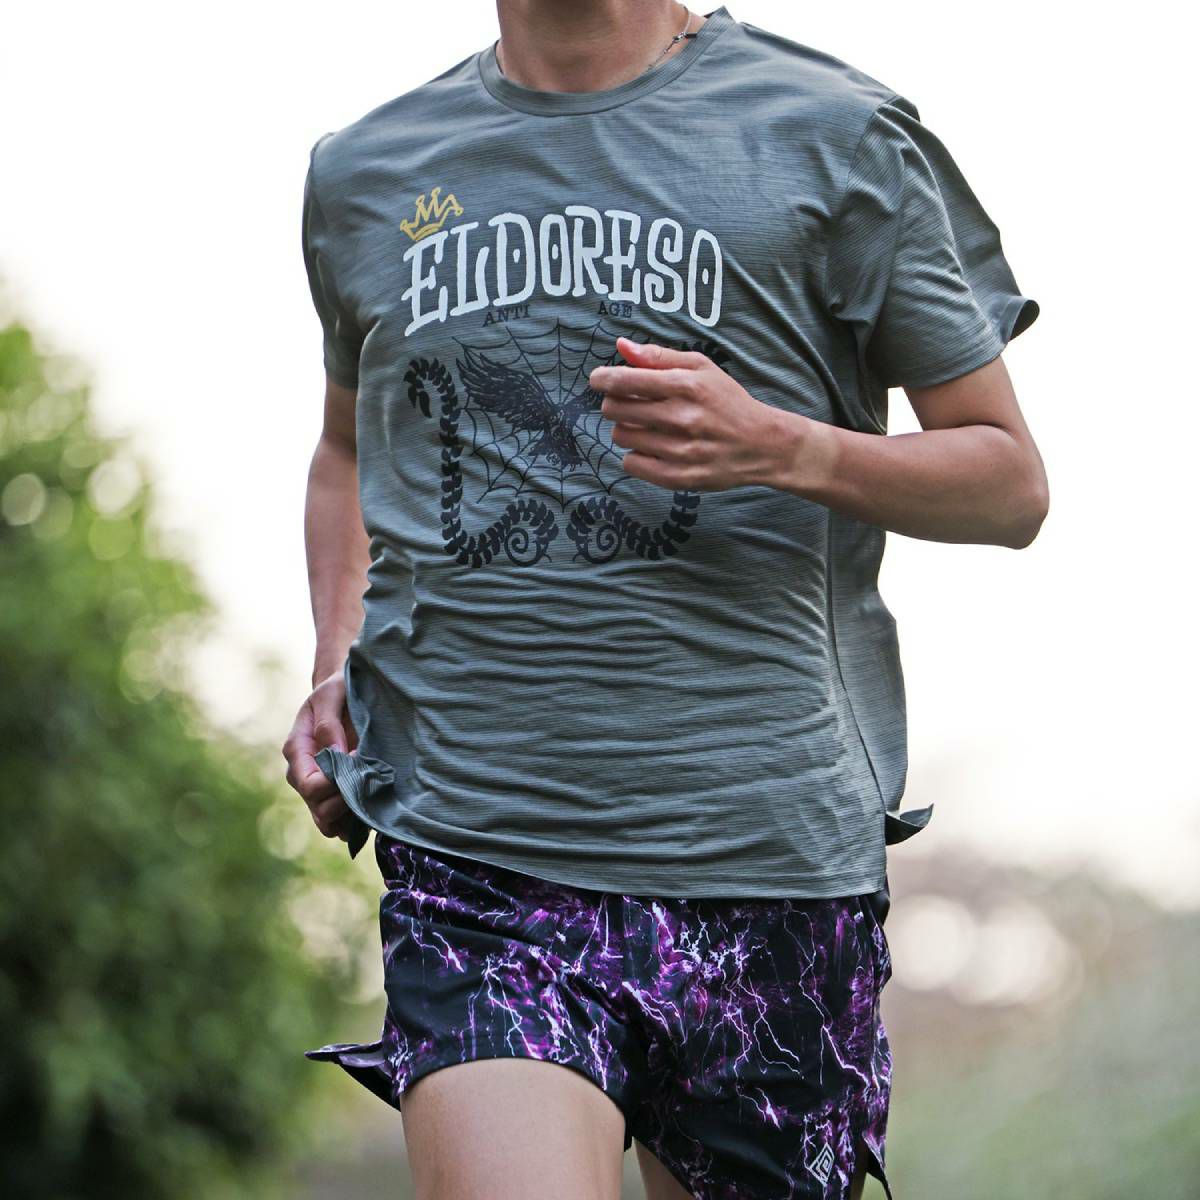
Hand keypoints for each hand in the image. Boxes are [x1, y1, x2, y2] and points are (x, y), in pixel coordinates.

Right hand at [281, 668, 359, 841]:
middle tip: (370, 777)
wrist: (344, 694)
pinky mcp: (334, 794)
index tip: (358, 758)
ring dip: (351, 815)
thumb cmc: (337, 691)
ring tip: (372, 793)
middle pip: (319, 809)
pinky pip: (341, 824)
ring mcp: (318, 789)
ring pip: (328, 823)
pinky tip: (374, 804)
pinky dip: (356, 822)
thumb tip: (337, 755)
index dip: (335, 781)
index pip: (309, 785)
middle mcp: (303, 775)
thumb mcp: (330, 696)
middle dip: (346, 800)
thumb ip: (328, 725)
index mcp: (297, 750)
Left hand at [588, 336, 824, 492]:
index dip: (603, 379)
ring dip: (626, 429)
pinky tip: (653, 448)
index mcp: (687, 386)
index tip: (598, 380)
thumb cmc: (727, 401)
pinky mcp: (678, 477)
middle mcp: (683, 419)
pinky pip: (631, 464)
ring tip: (647, 426)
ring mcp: (680, 451)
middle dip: (615, 403)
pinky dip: (636, 455)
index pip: (624, 380)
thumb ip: (659, 356)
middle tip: (629, 404)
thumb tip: (621, 346)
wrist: (762, 445)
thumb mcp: (701, 368)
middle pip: (615, 409)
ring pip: (621, 436)